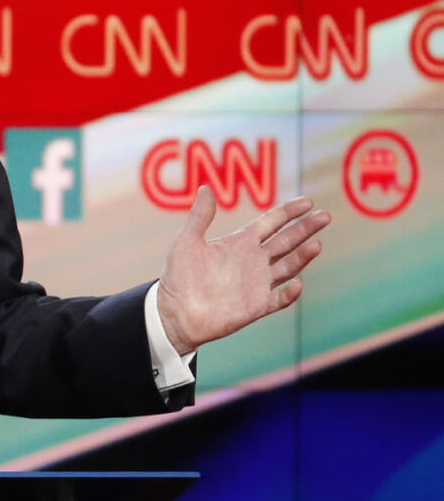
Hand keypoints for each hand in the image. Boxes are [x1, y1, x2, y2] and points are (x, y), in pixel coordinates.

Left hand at [156, 186, 328, 354]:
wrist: (175, 313)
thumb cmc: (179, 276)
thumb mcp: (187, 241)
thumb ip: (200, 216)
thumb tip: (205, 187)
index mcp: (239, 242)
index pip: (270, 222)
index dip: (289, 212)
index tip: (308, 201)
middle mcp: (253, 261)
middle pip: (286, 241)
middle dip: (305, 228)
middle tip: (325, 216)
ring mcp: (257, 284)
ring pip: (288, 266)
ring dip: (302, 256)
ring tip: (317, 244)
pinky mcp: (256, 306)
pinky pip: (279, 299)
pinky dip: (289, 293)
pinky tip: (297, 284)